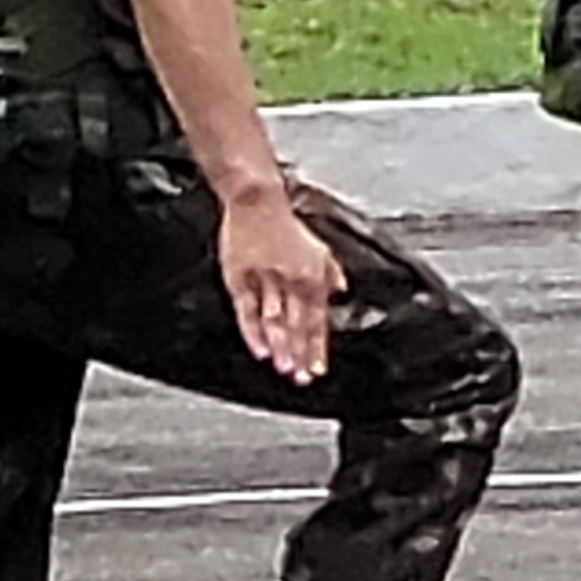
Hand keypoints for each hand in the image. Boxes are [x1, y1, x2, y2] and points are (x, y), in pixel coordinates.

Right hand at [215, 190, 345, 384]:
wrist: (257, 202)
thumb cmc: (284, 225)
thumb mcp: (316, 246)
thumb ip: (328, 270)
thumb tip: (340, 289)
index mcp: (312, 276)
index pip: (317, 318)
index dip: (317, 344)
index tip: (318, 368)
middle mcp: (293, 280)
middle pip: (299, 324)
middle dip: (301, 353)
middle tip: (302, 378)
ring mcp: (267, 280)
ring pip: (276, 320)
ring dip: (282, 346)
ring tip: (285, 369)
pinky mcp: (240, 279)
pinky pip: (248, 311)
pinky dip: (255, 331)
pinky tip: (261, 351)